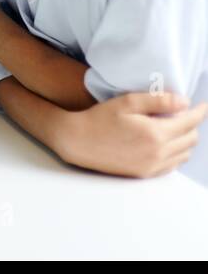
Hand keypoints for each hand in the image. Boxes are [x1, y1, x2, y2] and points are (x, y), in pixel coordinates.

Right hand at [57, 91, 205, 177]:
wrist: (78, 141)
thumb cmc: (99, 118)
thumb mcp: (127, 102)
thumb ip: (158, 100)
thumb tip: (184, 102)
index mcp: (155, 133)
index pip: (189, 122)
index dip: (199, 112)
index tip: (203, 105)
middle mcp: (158, 153)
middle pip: (191, 139)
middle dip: (192, 124)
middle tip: (184, 114)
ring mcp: (152, 165)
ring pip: (184, 154)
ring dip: (185, 140)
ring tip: (175, 127)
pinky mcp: (145, 173)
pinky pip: (172, 165)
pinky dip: (176, 153)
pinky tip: (165, 143)